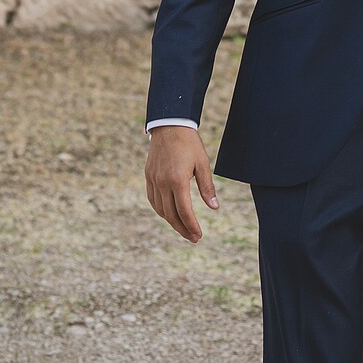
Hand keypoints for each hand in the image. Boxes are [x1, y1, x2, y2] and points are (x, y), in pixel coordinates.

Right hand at [144, 126, 218, 242]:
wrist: (169, 125)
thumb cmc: (189, 143)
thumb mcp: (203, 164)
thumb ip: (207, 187)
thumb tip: (214, 207)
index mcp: (178, 180)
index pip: (184, 211)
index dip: (192, 226)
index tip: (199, 235)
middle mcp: (163, 182)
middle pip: (171, 215)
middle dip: (183, 229)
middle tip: (194, 238)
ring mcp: (154, 180)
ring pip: (161, 209)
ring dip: (172, 222)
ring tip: (184, 228)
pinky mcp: (149, 176)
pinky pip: (153, 200)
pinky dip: (161, 210)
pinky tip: (169, 214)